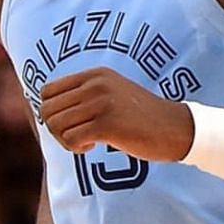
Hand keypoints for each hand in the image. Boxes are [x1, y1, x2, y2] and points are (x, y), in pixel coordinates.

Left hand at [38, 67, 193, 160]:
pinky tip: (94, 146)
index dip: (53, 112)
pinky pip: (70, 139)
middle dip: (56, 129)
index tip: (73, 123)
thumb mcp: (113, 94)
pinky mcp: (107, 125)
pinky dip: (76, 148)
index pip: (47, 91)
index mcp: (95, 75)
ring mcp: (101, 103)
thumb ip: (85, 95)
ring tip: (87, 141)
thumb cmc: (142, 117)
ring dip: (66, 140)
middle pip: (47, 110)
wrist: (176, 128)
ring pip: (55, 125)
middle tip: (78, 136)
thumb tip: (47, 111)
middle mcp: (96, 85)